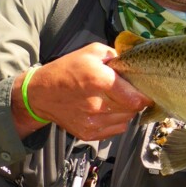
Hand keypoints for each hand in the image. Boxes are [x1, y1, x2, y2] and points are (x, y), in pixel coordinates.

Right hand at [12, 43, 150, 139]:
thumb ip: (116, 56)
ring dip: (126, 111)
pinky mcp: (88, 133)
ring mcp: (92, 122)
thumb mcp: (91, 52)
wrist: (40, 94)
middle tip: (128, 92)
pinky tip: (108, 110)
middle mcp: (96, 104)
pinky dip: (117, 120)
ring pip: (126, 120)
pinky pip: (116, 129)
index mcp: (98, 81)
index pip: (135, 98)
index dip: (145, 95)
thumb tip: (134, 65)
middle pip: (132, 109)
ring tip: (116, 100)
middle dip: (134, 100)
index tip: (145, 90)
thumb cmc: (67, 70)